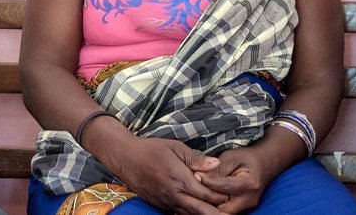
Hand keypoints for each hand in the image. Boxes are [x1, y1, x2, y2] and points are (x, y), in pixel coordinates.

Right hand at [105, 137, 229, 214]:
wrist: (125, 157)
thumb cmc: (151, 149)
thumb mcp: (175, 147)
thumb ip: (196, 158)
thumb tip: (216, 164)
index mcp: (179, 179)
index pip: (206, 194)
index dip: (220, 197)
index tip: (230, 195)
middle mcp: (173, 194)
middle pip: (200, 210)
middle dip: (216, 214)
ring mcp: (165, 202)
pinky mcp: (158, 204)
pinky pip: (177, 213)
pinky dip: (189, 214)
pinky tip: (196, 212)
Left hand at [195, 147, 276, 213]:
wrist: (265, 164)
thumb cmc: (247, 158)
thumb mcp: (232, 157)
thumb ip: (218, 168)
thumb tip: (199, 176)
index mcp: (249, 184)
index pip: (224, 186)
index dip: (208, 181)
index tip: (195, 175)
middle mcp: (249, 199)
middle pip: (223, 208)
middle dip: (207, 201)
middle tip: (191, 192)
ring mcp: (247, 206)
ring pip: (222, 213)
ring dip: (209, 206)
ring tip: (194, 197)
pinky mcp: (242, 209)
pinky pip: (224, 211)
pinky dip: (213, 207)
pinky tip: (202, 200)